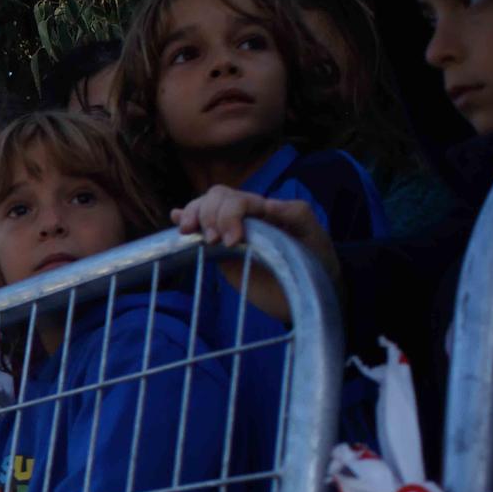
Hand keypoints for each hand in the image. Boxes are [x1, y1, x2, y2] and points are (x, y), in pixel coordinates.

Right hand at [173, 187, 336, 273]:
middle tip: (214, 242)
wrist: (308, 293)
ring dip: (193, 214)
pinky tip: (176, 219)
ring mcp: (229, 233)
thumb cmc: (315, 260)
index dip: (228, 215)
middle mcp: (244, 217)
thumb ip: (295, 214)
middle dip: (208, 215)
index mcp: (265, 209)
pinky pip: (200, 228)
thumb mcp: (313, 234)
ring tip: (189, 232)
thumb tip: (267, 203)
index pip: (236, 199)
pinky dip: (185, 219)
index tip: (231, 242)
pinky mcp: (220, 252)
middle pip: (216, 198)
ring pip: (204, 208)